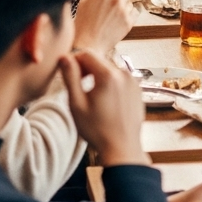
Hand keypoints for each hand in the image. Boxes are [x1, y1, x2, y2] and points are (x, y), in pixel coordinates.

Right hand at [59, 49, 147, 165]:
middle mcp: (124, 73)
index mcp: (108, 75)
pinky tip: (106, 102)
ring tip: (92, 98)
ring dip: (99, 77)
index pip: (87, 54)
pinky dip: (111, 84)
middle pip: (100, 61)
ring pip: (110, 70)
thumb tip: (64, 57)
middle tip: (78, 88)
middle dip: (87, 69)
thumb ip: (70, 77)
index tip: (69, 75)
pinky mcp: (138, 89)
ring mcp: (133, 81)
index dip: (75, 61)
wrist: (122, 148)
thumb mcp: (77, 104)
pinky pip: (120, 79)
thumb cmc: (97, 129)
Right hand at [73, 0, 134, 51]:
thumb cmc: (83, 23)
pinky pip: (135, 12)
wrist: (87, 44)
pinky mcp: (129, 22)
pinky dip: (129, 14)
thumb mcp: (85, 0)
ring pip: (131, 1)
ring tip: (113, 14)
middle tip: (115, 1)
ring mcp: (124, 10)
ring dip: (125, 4)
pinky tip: (118, 19)